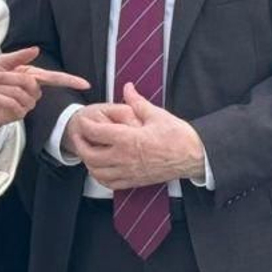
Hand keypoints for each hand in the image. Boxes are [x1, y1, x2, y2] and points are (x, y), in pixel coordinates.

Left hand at [0, 47, 90, 130]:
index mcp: (33, 76)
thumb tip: (36, 49)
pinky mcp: (18, 115)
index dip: (71, 81)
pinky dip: (0, 97)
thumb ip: (19, 56)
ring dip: (1, 87)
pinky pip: (13, 103)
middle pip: (29, 82)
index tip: (85, 85)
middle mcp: (33, 91)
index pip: (56, 79)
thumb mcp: (2, 63)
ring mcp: (27, 104)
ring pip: (20, 93)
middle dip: (8, 77)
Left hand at [75, 84, 206, 190]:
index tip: (83, 119)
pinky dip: (100, 176)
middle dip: (80, 144)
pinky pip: (109, 183)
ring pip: (96, 172)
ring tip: (88, 150)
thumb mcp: (156, 114)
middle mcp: (124, 158)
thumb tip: (127, 87)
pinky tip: (100, 168)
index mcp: (127, 139)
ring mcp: (128, 172)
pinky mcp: (134, 181)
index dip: (85, 125)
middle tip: (78, 135)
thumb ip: (137, 101)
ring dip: (88, 161)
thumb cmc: (177, 135)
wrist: (193, 156)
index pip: (96, 132)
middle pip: (90, 155)